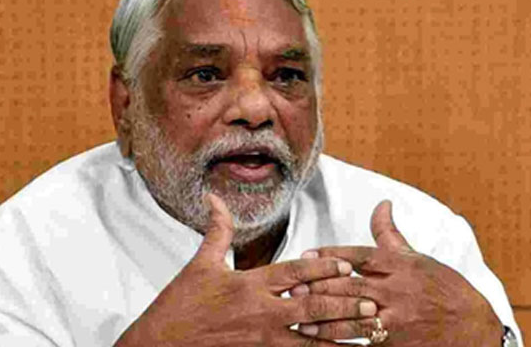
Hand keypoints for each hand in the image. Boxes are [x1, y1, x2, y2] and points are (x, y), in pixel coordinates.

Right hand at [116, 193, 376, 346]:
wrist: (158, 345)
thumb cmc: (179, 304)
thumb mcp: (200, 263)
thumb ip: (217, 231)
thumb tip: (214, 197)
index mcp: (249, 284)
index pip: (294, 272)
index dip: (323, 268)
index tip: (347, 265)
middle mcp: (260, 312)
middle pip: (311, 308)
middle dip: (344, 306)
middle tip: (372, 304)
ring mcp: (260, 340)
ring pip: (310, 342)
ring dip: (340, 340)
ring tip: (367, 339)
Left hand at [291, 200, 502, 345]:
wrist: (475, 328)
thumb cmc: (443, 288)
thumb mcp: (418, 258)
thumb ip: (390, 234)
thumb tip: (381, 203)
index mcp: (402, 265)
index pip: (360, 256)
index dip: (330, 255)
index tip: (306, 255)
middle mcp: (399, 290)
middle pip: (352, 285)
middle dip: (320, 287)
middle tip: (293, 288)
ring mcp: (400, 319)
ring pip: (356, 318)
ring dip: (325, 320)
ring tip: (301, 320)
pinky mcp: (401, 345)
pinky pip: (368, 345)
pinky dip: (345, 346)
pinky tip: (324, 346)